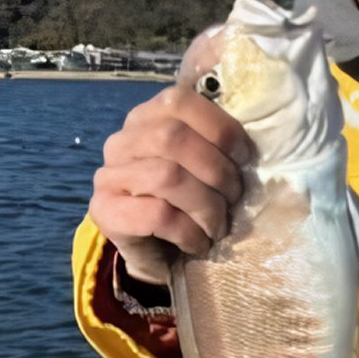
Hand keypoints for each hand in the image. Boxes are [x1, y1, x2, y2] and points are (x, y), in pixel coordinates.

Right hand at [88, 85, 252, 285]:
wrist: (163, 256)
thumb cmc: (194, 202)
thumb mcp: (209, 163)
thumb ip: (220, 138)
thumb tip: (253, 127)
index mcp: (147, 118)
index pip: (179, 101)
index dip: (220, 128)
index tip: (244, 157)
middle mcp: (121, 141)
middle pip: (172, 138)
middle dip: (217, 171)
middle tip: (233, 198)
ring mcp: (108, 176)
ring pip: (167, 176)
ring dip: (207, 206)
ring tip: (218, 225)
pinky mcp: (104, 212)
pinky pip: (158, 214)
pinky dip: (189, 232)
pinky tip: (197, 242)